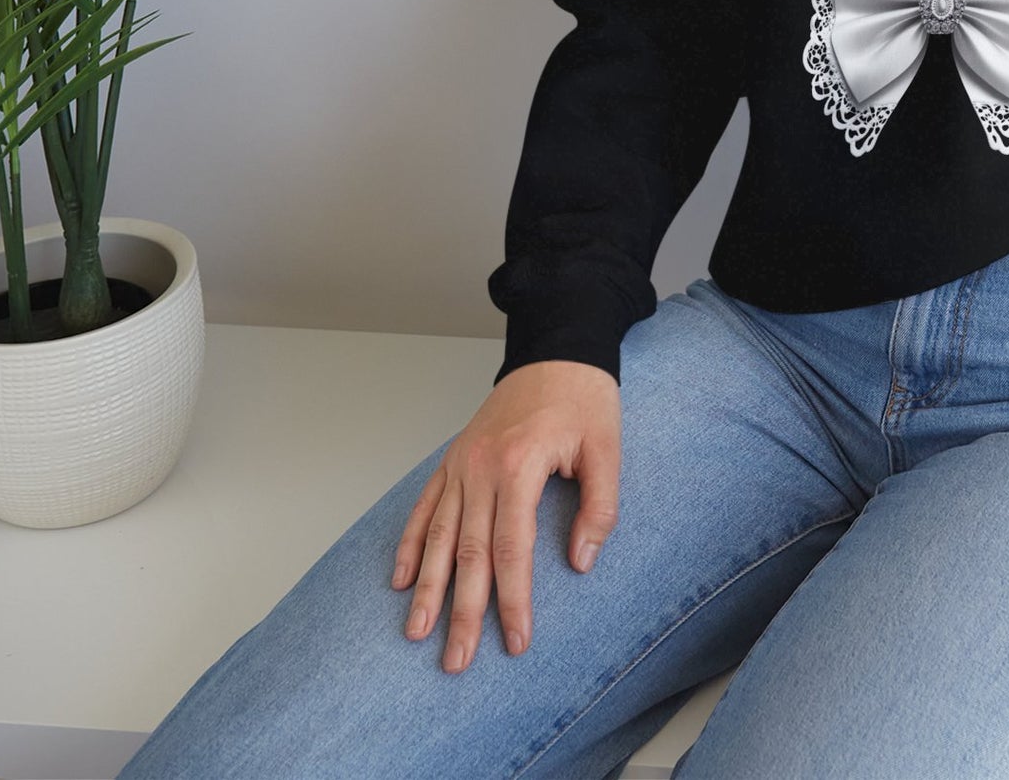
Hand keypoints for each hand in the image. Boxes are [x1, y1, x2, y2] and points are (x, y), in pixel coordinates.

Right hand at [393, 358, 619, 672]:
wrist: (557, 349)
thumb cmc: (585, 398)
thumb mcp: (607, 448)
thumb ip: (599, 507)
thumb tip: (580, 562)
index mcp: (520, 465)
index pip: (512, 549)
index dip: (513, 600)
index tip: (515, 640)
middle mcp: (481, 467)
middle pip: (467, 552)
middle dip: (461, 611)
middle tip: (456, 661)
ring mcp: (462, 463)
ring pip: (437, 535)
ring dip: (427, 587)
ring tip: (417, 633)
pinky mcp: (453, 458)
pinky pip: (425, 506)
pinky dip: (410, 543)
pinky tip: (401, 579)